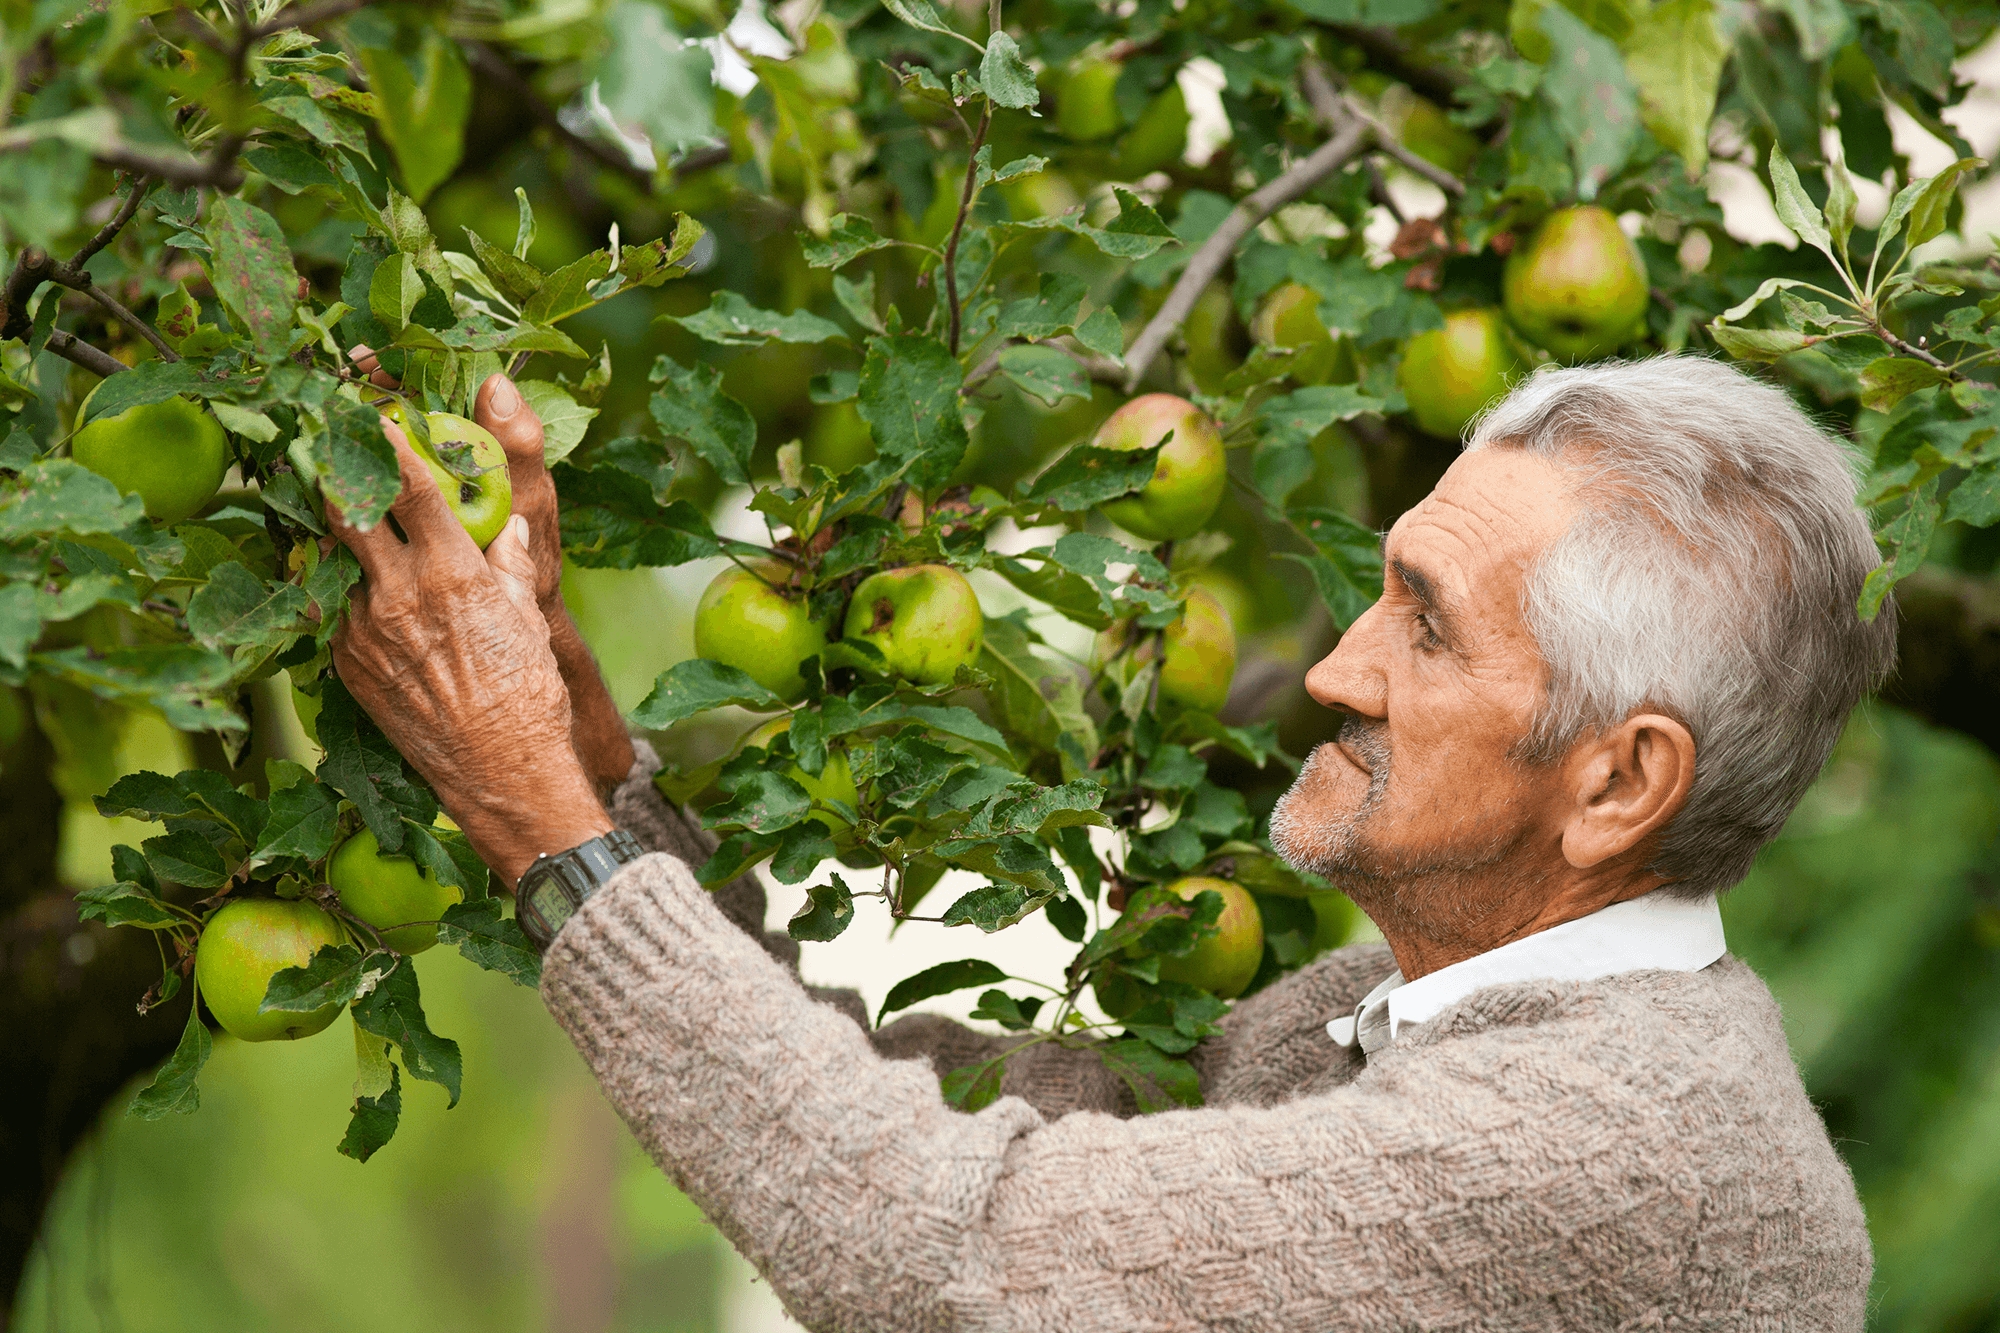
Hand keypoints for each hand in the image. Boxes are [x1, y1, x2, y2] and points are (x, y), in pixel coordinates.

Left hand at [347, 349, 635, 793]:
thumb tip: (510, 527)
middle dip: (334, 469)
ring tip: (329, 496)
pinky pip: (334, 609)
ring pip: (333, 558)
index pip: (409, 487)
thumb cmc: (528, 696)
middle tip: (324, 436)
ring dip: (333, 525)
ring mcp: (365, 632)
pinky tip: (352, 576)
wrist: (502, 774)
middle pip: (347, 511)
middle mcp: (398, 597)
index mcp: (451, 574)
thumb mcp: (531, 619)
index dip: (386, 440)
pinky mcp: (348, 665)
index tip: (371, 407)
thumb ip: (514, 565)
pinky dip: (342, 585)